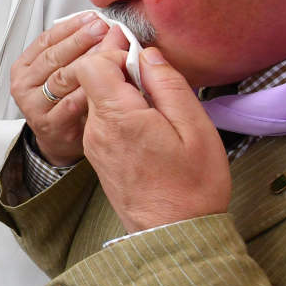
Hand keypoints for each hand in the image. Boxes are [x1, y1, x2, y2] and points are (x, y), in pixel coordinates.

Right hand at [10, 12, 125, 166]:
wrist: (59, 138)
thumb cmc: (61, 101)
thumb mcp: (60, 71)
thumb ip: (74, 49)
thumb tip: (103, 26)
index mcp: (24, 66)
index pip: (45, 40)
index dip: (70, 27)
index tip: (91, 17)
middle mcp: (24, 84)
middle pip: (52, 57)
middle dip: (80, 40)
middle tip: (101, 29)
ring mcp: (33, 105)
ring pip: (60, 78)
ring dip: (86, 62)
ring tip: (107, 51)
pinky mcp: (49, 124)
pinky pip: (70, 103)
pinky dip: (88, 90)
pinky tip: (103, 80)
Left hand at [77, 48, 230, 232]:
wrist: (174, 232)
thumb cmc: (191, 185)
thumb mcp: (194, 127)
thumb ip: (168, 84)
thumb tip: (148, 55)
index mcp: (117, 118)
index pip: (90, 64)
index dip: (114, 52)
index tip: (141, 58)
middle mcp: (96, 129)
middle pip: (92, 79)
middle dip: (120, 68)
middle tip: (154, 77)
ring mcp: (94, 143)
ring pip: (97, 98)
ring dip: (123, 91)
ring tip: (157, 104)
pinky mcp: (98, 154)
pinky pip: (102, 118)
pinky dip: (121, 110)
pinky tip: (148, 122)